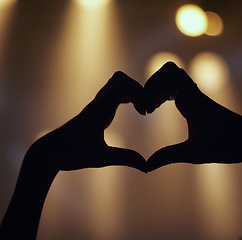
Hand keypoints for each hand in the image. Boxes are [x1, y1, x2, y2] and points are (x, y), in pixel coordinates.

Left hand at [24, 71, 146, 173]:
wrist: (50, 151)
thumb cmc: (72, 154)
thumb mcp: (101, 159)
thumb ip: (125, 159)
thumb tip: (147, 167)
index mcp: (100, 110)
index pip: (122, 85)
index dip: (139, 94)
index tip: (145, 113)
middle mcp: (98, 103)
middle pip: (121, 79)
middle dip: (139, 90)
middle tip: (146, 110)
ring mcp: (97, 104)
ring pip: (117, 83)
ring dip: (134, 92)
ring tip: (142, 110)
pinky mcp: (97, 109)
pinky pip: (115, 92)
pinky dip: (129, 97)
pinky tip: (134, 111)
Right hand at [145, 62, 241, 170]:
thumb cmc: (226, 146)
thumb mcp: (194, 154)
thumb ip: (168, 157)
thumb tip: (146, 167)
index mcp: (193, 101)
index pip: (167, 76)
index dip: (150, 89)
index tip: (146, 112)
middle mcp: (195, 93)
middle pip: (168, 70)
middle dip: (151, 85)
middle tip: (147, 109)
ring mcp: (198, 96)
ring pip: (174, 77)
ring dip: (159, 88)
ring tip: (152, 109)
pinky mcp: (200, 101)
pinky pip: (180, 86)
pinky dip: (166, 92)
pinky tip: (162, 107)